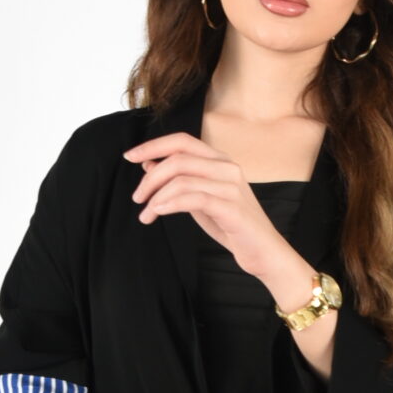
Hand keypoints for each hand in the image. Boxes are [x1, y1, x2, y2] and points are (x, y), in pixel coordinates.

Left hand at [123, 131, 297, 295]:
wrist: (264, 252)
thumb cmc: (231, 225)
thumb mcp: (199, 199)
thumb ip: (179, 180)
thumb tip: (148, 163)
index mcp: (220, 160)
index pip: (182, 141)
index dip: (153, 145)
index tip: (129, 157)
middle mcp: (227, 167)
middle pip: (178, 159)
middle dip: (150, 178)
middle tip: (137, 199)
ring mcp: (232, 186)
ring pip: (182, 179)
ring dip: (157, 196)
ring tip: (146, 214)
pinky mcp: (232, 208)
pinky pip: (194, 198)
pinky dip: (170, 203)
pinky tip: (159, 212)